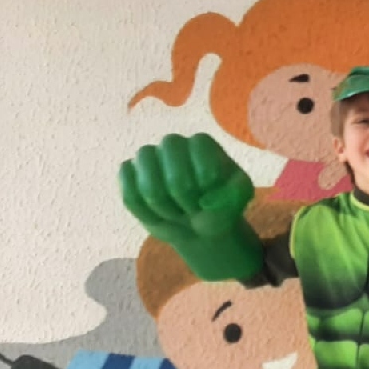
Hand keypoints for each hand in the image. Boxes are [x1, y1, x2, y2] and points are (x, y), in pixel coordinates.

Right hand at [118, 133, 260, 280]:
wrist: (200, 225)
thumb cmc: (220, 204)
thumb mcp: (240, 196)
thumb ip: (236, 190)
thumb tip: (210, 197)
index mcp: (201, 143)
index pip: (201, 157)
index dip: (206, 184)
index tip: (211, 196)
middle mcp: (172, 144)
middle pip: (174, 172)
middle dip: (186, 197)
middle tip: (194, 208)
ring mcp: (147, 158)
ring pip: (148, 185)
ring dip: (166, 208)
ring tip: (177, 213)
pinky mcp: (128, 175)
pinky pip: (129, 196)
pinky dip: (146, 213)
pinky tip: (159, 215)